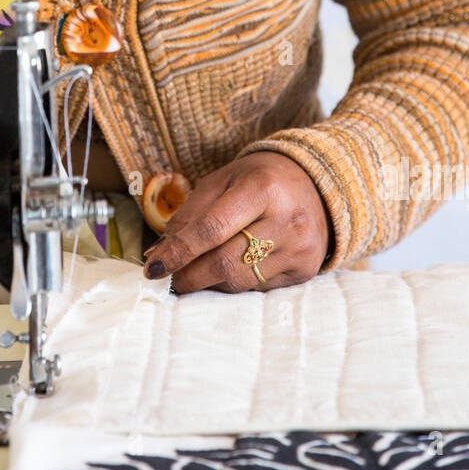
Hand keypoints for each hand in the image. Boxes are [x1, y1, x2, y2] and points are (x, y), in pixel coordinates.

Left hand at [142, 151, 330, 294]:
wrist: (314, 183)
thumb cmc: (257, 180)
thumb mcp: (221, 181)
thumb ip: (190, 214)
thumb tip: (160, 254)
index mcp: (262, 188)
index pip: (212, 229)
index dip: (179, 251)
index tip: (153, 268)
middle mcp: (287, 220)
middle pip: (224, 263)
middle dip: (188, 276)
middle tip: (168, 279)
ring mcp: (300, 248)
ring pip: (239, 282)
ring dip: (209, 282)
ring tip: (197, 272)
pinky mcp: (305, 270)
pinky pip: (257, 289)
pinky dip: (234, 283)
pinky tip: (230, 269)